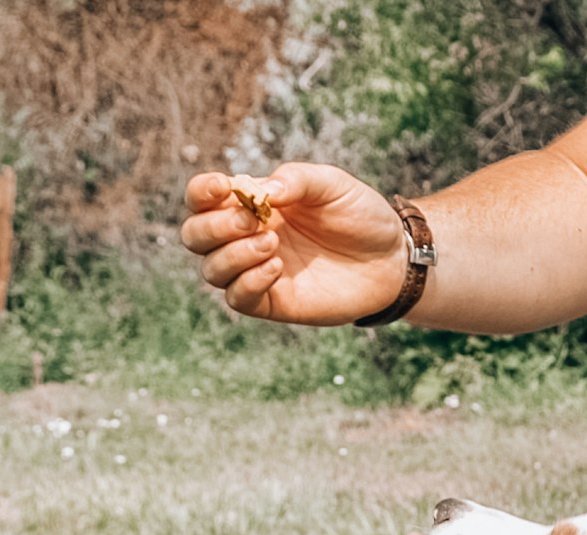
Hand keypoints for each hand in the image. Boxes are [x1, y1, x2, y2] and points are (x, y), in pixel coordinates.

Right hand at [181, 164, 408, 324]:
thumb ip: (296, 180)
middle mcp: (246, 238)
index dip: (201, 192)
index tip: (223, 186)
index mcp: (252, 204)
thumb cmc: (360, 216)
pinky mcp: (273, 302)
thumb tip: (260, 191)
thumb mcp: (331, 184)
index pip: (203, 199)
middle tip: (252, 221)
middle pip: (195, 236)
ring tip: (273, 245)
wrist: (391, 259)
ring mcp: (257, 272)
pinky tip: (276, 268)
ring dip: (232, 255)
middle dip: (213, 227)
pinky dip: (248, 282)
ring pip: (212, 270)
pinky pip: (238, 298)